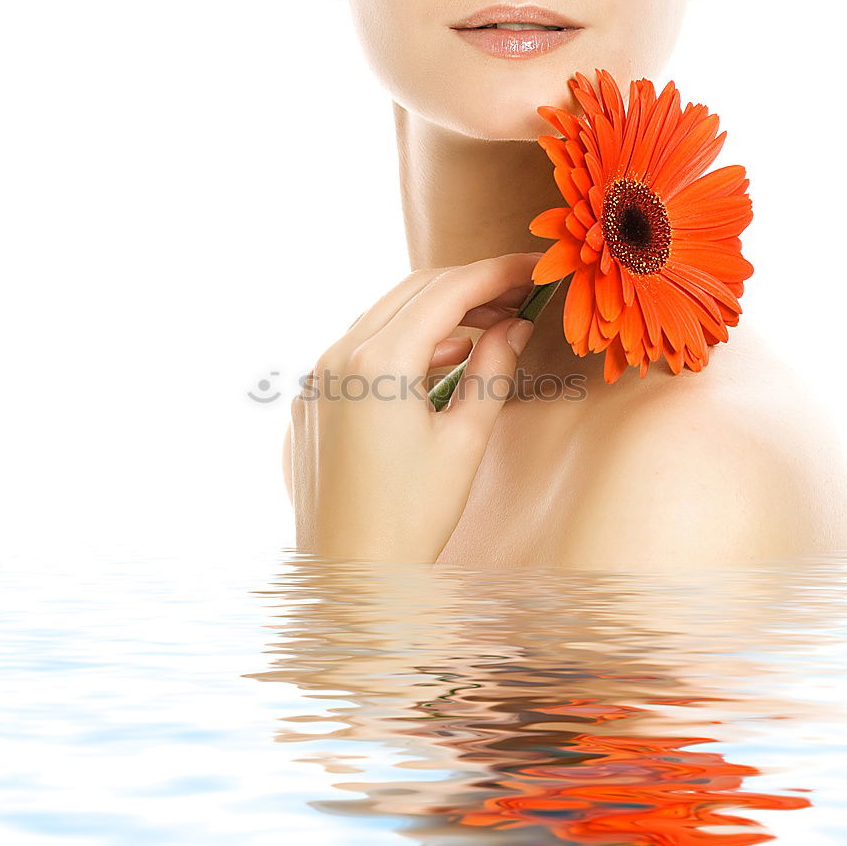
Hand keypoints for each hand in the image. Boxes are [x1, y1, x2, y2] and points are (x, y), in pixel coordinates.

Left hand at [288, 252, 541, 561]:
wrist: (348, 577)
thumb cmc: (411, 518)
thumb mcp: (464, 441)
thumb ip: (491, 371)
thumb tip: (514, 326)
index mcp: (377, 361)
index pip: (447, 291)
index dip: (497, 273)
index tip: (534, 268)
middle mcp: (337, 357)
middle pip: (412, 292)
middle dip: (469, 287)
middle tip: (517, 296)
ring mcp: (317, 379)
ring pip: (383, 318)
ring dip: (436, 315)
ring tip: (487, 328)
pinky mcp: (312, 402)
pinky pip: (360, 351)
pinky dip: (402, 345)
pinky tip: (438, 362)